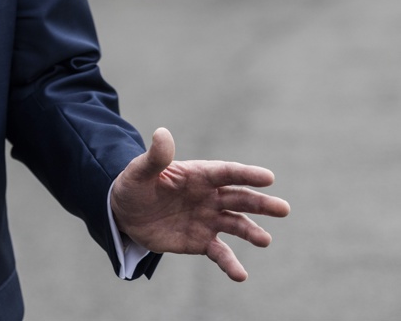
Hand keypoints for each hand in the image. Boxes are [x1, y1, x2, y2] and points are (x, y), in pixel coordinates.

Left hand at [111, 127, 290, 280]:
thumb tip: (161, 133)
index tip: (268, 177)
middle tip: (283, 209)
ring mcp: (208, 219)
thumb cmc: (134, 186)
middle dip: (261, 204)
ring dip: (252, 232)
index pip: (227, 172)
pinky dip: (231, 264)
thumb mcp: (139, 172)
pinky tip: (241, 275)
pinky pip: (221, 253)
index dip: (247, 174)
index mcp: (198, 174)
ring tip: (264, 241)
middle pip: (240, 198)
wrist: (125, 214)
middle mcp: (209, 196)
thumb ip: (155, 157)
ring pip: (236, 224)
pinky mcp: (202, 241)